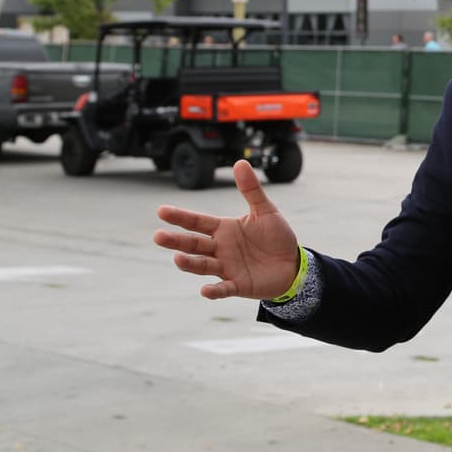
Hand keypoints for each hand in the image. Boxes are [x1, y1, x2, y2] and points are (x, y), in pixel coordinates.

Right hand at [153, 160, 299, 299]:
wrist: (293, 264)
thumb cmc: (276, 236)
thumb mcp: (265, 211)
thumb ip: (251, 190)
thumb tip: (240, 162)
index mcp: (223, 229)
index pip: (197, 222)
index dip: (180, 217)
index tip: (161, 211)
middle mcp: (219, 249)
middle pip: (193, 244)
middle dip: (176, 241)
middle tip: (158, 236)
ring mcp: (226, 268)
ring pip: (203, 265)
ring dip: (190, 263)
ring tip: (177, 259)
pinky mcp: (238, 285)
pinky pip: (223, 288)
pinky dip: (214, 290)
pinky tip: (205, 290)